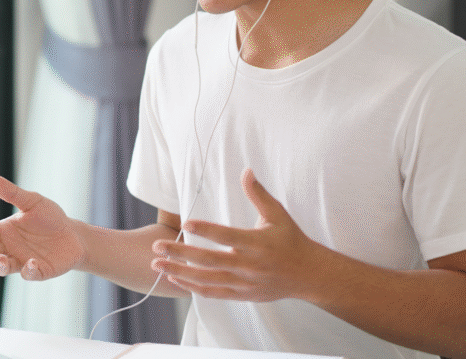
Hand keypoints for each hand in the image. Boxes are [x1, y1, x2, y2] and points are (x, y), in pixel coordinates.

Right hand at [0, 174, 85, 280]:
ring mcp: (22, 261)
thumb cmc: (50, 217)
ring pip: (3, 268)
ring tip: (2, 258)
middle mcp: (9, 248)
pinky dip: (28, 271)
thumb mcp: (33, 202)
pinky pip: (29, 274)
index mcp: (4, 231)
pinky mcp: (39, 271)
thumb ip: (13, 193)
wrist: (74, 234)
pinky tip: (31, 263)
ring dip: (0, 265)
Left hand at [151, 169, 325, 301]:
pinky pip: (213, 293)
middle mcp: (248, 265)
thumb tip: (246, 170)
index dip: (206, 230)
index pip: (227, 236)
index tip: (185, 223)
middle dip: (181, 253)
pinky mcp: (242, 295)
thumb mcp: (278, 215)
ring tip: (156, 263)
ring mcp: (244, 283)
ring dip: (179, 272)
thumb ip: (258, 194)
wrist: (309, 275)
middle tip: (156, 246)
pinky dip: (192, 287)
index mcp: (257, 244)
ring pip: (207, 280)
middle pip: (209, 260)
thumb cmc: (292, 240)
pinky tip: (174, 277)